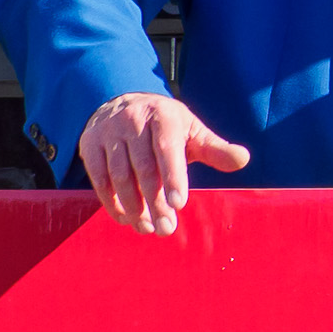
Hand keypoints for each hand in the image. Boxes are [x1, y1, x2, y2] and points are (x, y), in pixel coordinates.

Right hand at [77, 91, 247, 234]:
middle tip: (165, 229)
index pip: (167, 149)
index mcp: (164, 116)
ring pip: (119, 176)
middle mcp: (133, 121)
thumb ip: (215, 148)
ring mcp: (108, 132)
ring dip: (133, 207)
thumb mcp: (191, 131)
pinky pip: (99, 178)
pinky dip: (112, 202)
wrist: (122, 102)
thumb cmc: (165, 125)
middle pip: (143, 168)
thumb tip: (243, 159)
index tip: (179, 204)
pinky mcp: (89, 145)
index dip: (173, 177)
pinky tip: (126, 218)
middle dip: (155, 202)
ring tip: (147, 228)